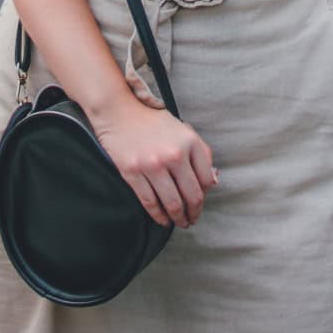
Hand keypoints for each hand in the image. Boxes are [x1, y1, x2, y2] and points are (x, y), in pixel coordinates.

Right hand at [93, 94, 217, 229]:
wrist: (118, 110)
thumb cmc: (152, 121)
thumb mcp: (182, 129)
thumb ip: (200, 153)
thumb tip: (213, 180)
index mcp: (189, 141)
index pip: (207, 180)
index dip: (206, 196)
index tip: (200, 202)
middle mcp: (173, 154)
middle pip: (192, 196)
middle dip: (194, 213)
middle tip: (191, 220)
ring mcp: (152, 164)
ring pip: (172, 204)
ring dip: (178, 219)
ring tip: (179, 222)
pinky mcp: (132, 172)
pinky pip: (150, 203)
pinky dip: (158, 216)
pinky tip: (162, 219)